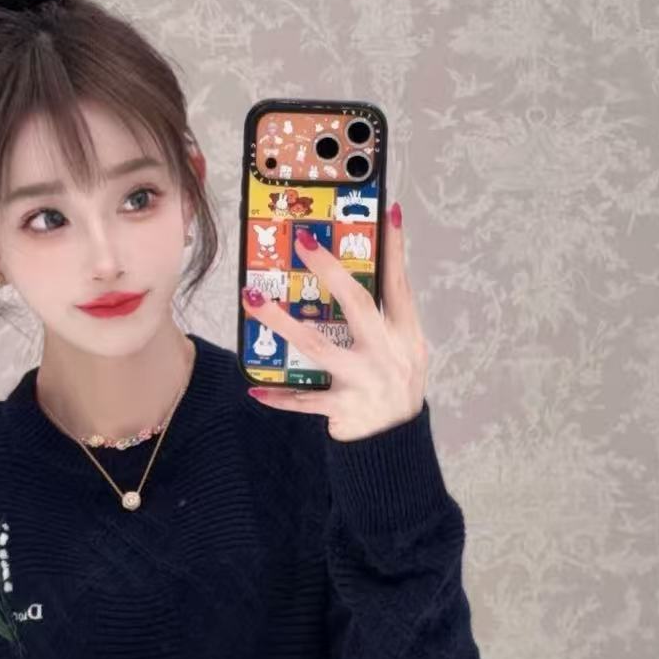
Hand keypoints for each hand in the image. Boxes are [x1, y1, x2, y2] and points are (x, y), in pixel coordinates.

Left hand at [243, 201, 429, 441]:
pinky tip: (256, 389)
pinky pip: (305, 400)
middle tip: (304, 242)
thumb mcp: (403, 351)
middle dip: (330, 271)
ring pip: (319, 347)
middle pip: (358, 305)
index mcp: (405, 336)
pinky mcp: (344, 409)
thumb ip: (384, 318)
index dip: (395, 250)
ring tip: (253, 300)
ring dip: (282, 322)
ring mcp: (365, 382)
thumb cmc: (393, 388)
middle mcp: (388, 355)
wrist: (396, 445)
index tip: (388, 213)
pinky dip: (280, 396)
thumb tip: (358, 275)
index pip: (400, 285)